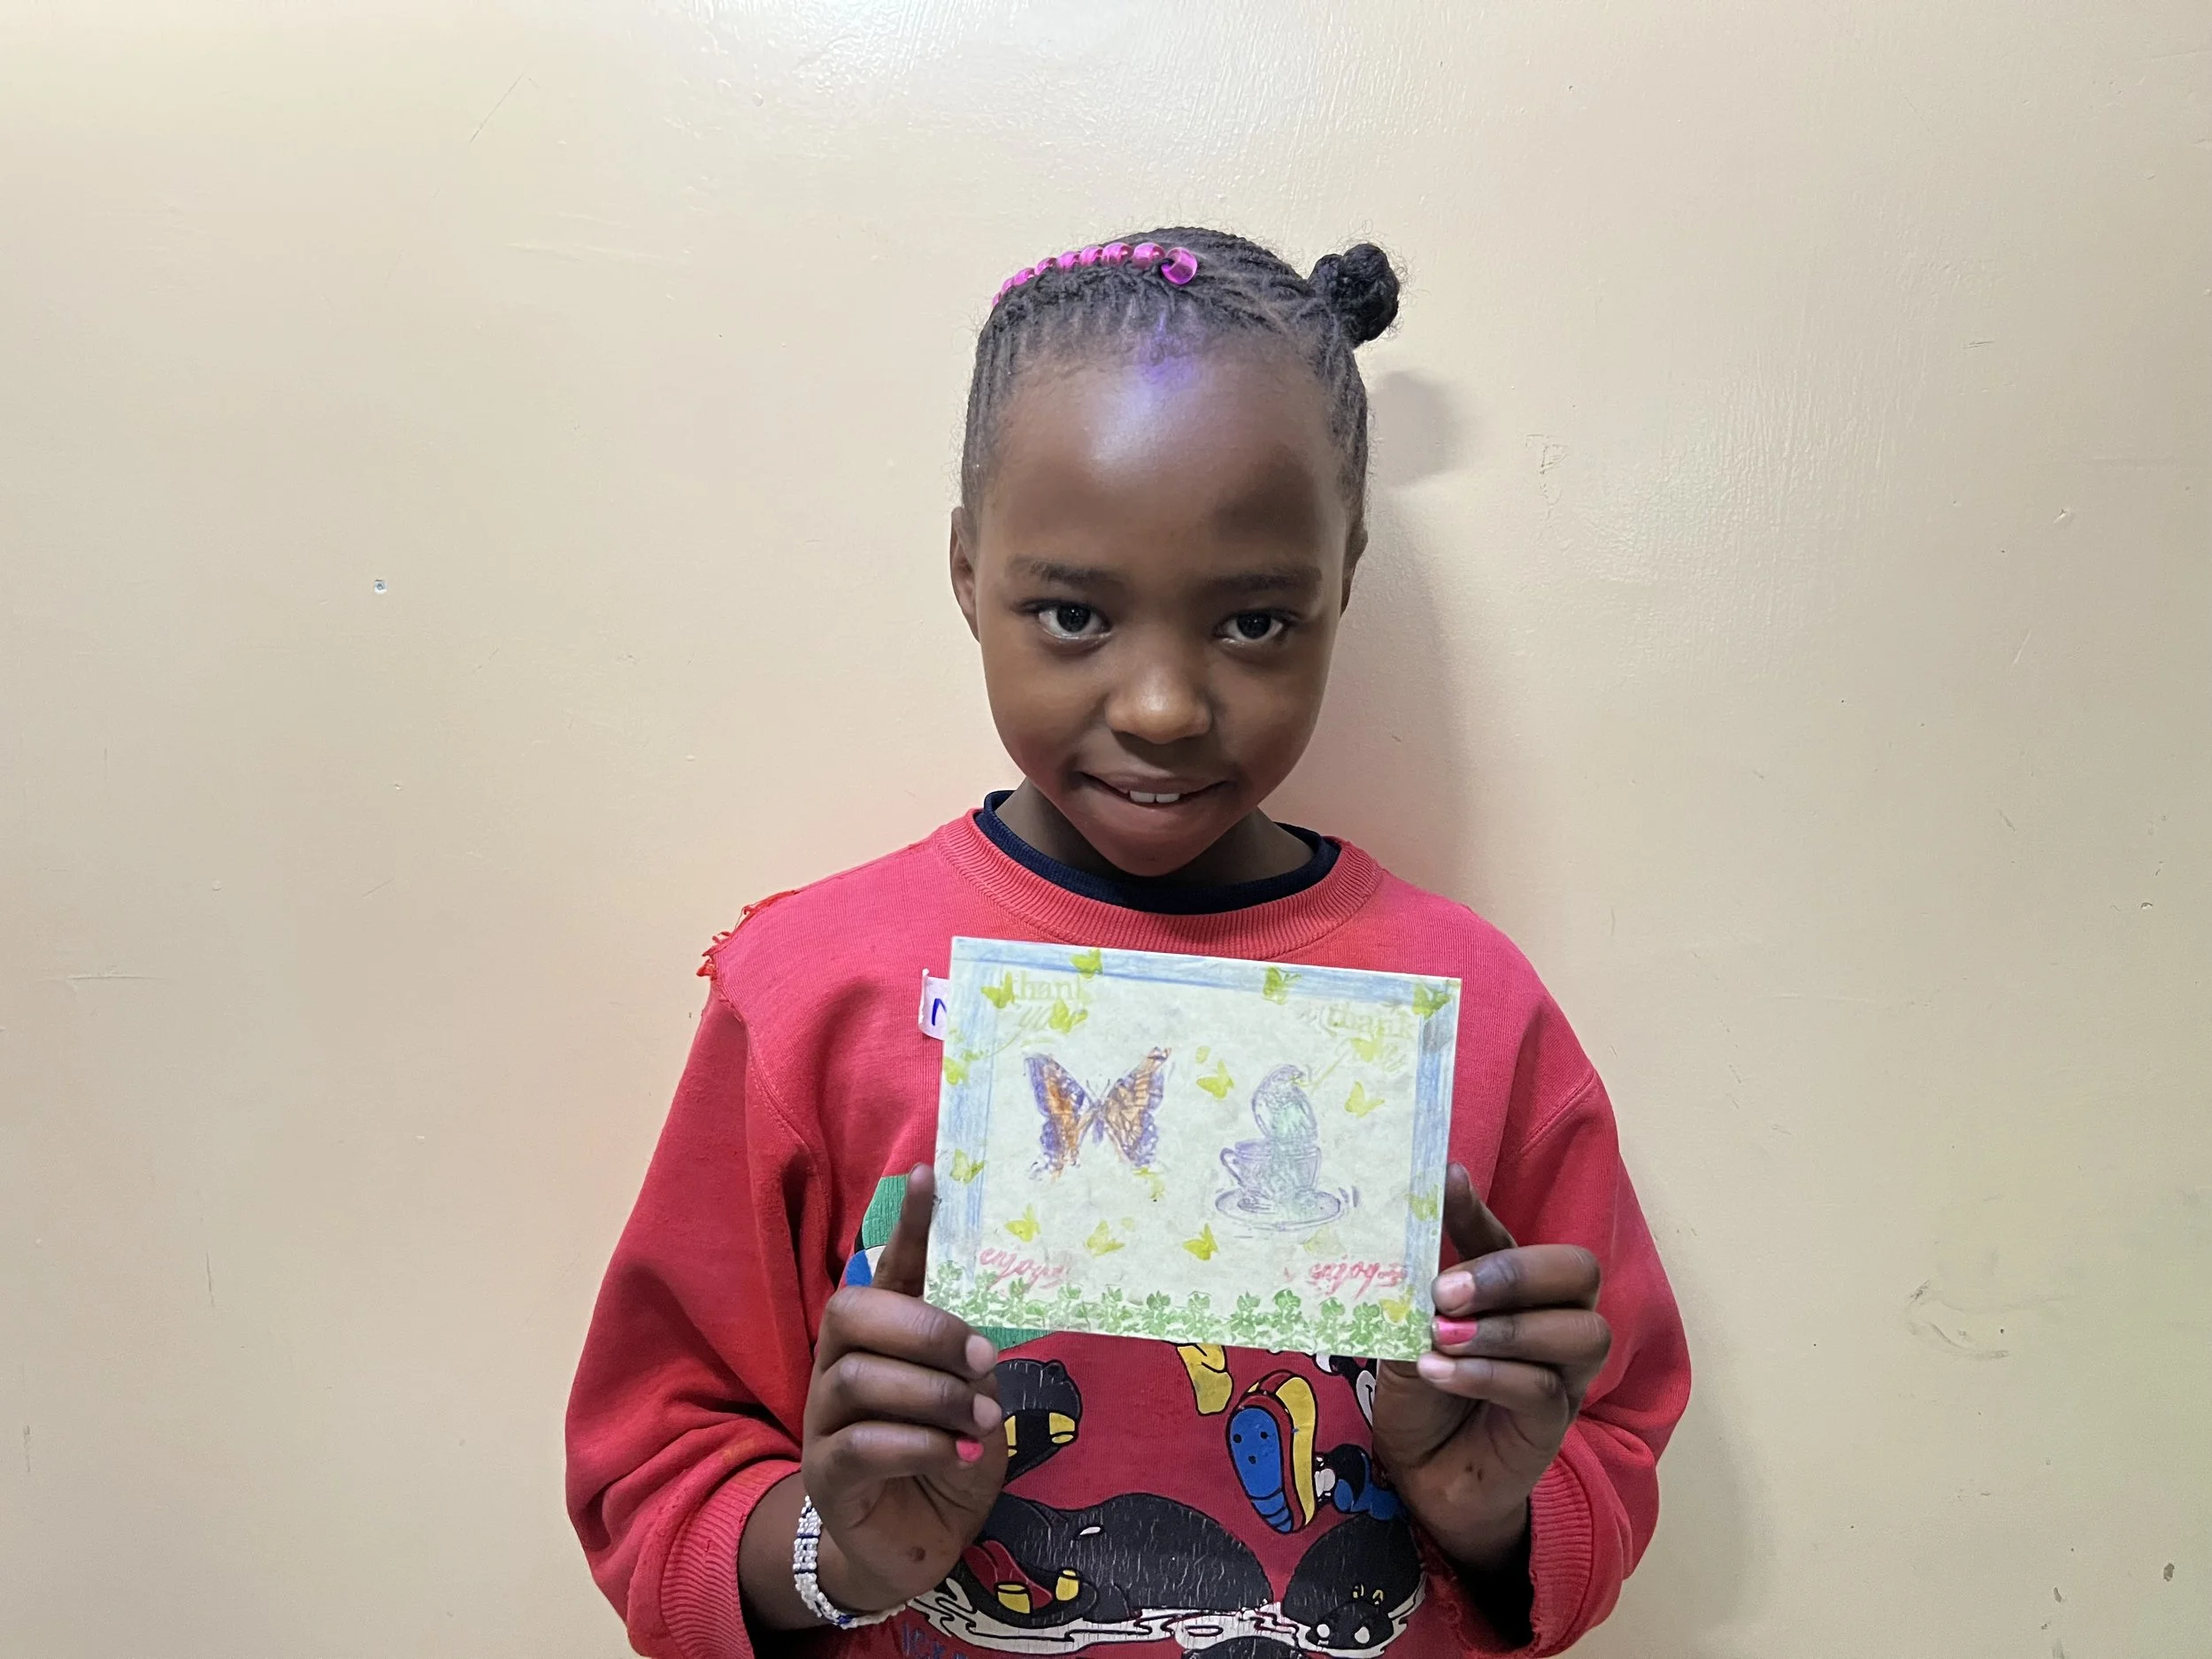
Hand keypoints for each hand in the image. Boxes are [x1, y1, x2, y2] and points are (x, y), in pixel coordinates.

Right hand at [801, 1165, 1006, 1614]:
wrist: (919, 1544)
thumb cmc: (949, 1457)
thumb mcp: (973, 1399)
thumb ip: (970, 1361)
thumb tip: (986, 1340)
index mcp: (882, 1336)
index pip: (887, 1267)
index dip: (907, 1224)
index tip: (928, 1174)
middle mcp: (840, 1364)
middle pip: (854, 1312)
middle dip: (927, 1330)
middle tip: (985, 1361)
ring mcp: (824, 1419)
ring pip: (861, 1378)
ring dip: (934, 1396)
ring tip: (982, 1419)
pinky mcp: (825, 1475)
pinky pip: (860, 1443)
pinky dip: (918, 1444)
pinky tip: (956, 1454)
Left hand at [1369, 1164, 1609, 1571]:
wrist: (1422, 1476)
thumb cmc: (1421, 1396)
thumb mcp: (1407, 1334)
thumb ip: (1413, 1296)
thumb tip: (1394, 1242)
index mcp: (1511, 1288)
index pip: (1504, 1235)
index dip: (1475, 1208)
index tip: (1442, 1179)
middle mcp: (1552, 1321)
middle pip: (1577, 1272)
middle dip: (1514, 1272)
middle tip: (1446, 1290)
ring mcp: (1562, 1374)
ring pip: (1578, 1331)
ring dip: (1505, 1328)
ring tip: (1441, 1335)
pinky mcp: (1555, 1424)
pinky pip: (1543, 1388)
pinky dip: (1488, 1375)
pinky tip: (1440, 1372)